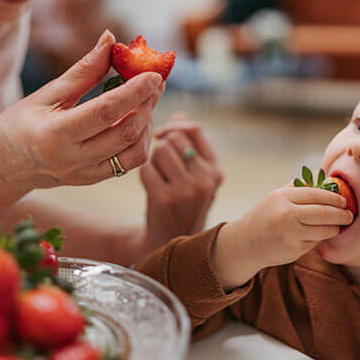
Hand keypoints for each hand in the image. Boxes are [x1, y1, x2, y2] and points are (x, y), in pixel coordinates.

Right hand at [0, 30, 165, 190]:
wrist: (4, 165)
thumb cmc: (20, 123)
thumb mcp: (46, 94)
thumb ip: (82, 70)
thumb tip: (110, 39)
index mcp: (55, 134)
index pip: (106, 112)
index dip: (134, 92)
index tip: (154, 74)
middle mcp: (72, 159)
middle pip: (125, 132)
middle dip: (147, 104)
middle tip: (156, 82)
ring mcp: (85, 174)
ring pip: (134, 152)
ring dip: (148, 123)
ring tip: (147, 100)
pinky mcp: (93, 181)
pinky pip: (129, 164)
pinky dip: (141, 140)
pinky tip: (138, 120)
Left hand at [138, 113, 223, 253]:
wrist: (169, 244)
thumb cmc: (181, 206)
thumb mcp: (195, 178)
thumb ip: (190, 147)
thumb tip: (181, 115)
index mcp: (216, 171)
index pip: (196, 129)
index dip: (175, 127)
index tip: (163, 136)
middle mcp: (205, 180)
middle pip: (174, 137)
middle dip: (161, 145)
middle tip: (157, 162)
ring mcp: (186, 190)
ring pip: (159, 150)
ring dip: (151, 160)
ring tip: (157, 177)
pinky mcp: (164, 199)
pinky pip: (146, 168)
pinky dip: (143, 174)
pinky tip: (150, 187)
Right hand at [213, 184, 351, 289]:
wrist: (245, 243)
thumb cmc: (264, 216)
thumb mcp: (276, 197)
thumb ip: (298, 188)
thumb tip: (327, 182)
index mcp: (282, 197)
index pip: (316, 194)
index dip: (334, 198)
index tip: (344, 200)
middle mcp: (286, 215)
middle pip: (325, 212)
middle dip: (341, 214)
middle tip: (349, 215)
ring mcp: (291, 234)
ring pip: (324, 230)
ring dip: (335, 228)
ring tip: (337, 226)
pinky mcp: (294, 250)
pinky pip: (316, 242)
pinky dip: (321, 238)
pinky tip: (320, 235)